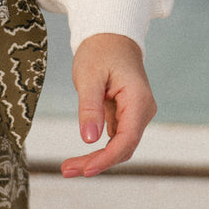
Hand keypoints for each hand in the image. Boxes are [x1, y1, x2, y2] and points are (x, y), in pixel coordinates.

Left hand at [61, 34, 156, 177]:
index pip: (127, 139)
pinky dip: (98, 151)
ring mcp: (136, 115)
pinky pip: (115, 140)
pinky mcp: (127, 117)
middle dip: (97, 163)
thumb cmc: (99, 52)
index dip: (106, 158)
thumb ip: (90, 108)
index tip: (85, 170)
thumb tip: (89, 139)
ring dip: (96, 160)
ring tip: (68, 167)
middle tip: (66, 171)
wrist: (111, 38)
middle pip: (124, 148)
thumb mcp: (88, 77)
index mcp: (138, 100)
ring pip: (120, 147)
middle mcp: (142, 110)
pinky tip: (79, 159)